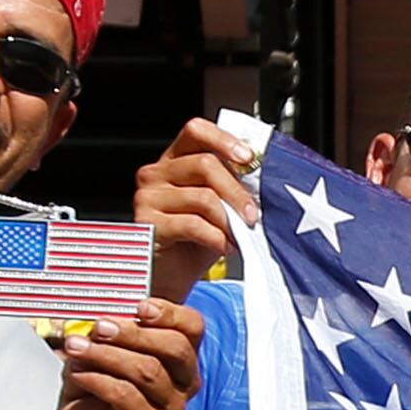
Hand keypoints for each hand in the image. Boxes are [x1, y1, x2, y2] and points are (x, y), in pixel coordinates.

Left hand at [38, 300, 203, 409]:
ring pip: (147, 371)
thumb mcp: (104, 348)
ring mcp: (172, 408)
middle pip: (174, 348)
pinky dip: (98, 379)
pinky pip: (125, 395)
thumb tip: (105, 316)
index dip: (170, 313)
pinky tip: (79, 373)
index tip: (139, 306)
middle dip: (134, 333)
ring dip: (107, 354)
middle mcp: (185, 383)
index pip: (192, 327)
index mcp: (181, 356)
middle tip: (100, 326)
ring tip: (76, 347)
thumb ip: (112, 330)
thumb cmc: (96, 383)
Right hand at [132, 126, 251, 300]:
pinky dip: (216, 237)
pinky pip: (192, 224)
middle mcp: (156, 173)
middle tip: (253, 214)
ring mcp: (148, 197)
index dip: (224, 139)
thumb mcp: (219, 207)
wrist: (172, 279)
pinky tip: (223, 247)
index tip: (249, 158)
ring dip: (229, 220)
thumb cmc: (196, 241)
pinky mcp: (148, 224)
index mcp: (175, 160)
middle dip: (237, 191)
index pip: (196, 131)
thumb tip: (262, 176)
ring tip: (238, 236)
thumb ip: (231, 186)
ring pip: (203, 197)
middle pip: (205, 164)